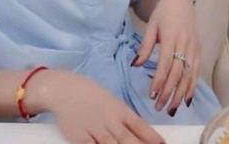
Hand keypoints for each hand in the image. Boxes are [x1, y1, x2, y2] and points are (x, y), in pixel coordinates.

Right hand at [31, 70, 163, 143]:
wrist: (65, 90)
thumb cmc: (91, 96)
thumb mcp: (111, 103)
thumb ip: (123, 119)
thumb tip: (138, 133)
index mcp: (119, 109)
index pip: (139, 125)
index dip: (151, 136)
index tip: (162, 143)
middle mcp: (109, 120)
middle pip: (127, 139)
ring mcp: (94, 129)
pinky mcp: (79, 138)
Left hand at [133, 0, 198, 114]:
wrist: (180, 0)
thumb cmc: (163, 14)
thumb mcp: (151, 26)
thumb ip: (145, 47)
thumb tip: (136, 65)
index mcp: (171, 37)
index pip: (166, 63)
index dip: (159, 80)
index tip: (152, 95)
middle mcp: (184, 44)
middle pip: (178, 72)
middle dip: (169, 92)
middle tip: (159, 107)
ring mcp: (193, 48)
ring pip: (189, 75)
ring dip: (181, 94)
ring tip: (172, 109)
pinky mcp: (198, 50)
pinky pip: (197, 71)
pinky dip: (193, 86)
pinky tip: (187, 100)